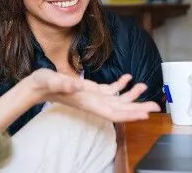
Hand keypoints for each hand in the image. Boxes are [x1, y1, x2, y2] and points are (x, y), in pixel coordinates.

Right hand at [29, 69, 160, 122]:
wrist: (36, 86)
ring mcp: (92, 96)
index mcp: (87, 102)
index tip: (145, 114)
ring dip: (132, 95)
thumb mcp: (51, 80)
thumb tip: (76, 85)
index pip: (113, 113)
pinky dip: (120, 84)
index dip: (130, 114)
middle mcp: (93, 102)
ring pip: (117, 99)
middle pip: (120, 109)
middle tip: (156, 105)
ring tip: (145, 87)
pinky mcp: (90, 90)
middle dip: (138, 107)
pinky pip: (110, 90)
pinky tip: (128, 78)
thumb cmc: (42, 84)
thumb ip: (63, 84)